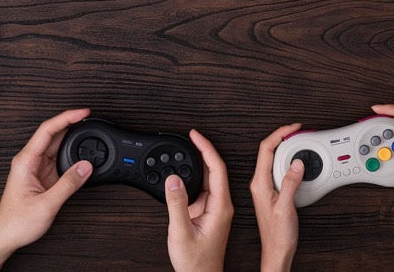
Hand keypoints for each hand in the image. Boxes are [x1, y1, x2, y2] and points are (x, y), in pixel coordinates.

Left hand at [0, 109, 93, 271]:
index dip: (66, 117)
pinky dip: (71, 150)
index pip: (47, 129)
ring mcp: (36, 167)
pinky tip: (80, 149)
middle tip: (89, 117)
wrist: (5, 237)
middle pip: (53, 133)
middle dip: (71, 122)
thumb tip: (86, 166)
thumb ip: (68, 184)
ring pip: (56, 144)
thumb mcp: (46, 204)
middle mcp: (30, 161)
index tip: (82, 112)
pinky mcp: (43, 175)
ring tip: (87, 129)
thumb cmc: (16, 222)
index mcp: (25, 161)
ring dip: (71, 136)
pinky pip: (59, 156)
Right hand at [165, 130, 233, 271]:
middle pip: (214, 169)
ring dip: (198, 162)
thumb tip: (173, 179)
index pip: (216, 168)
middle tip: (191, 136)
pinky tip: (184, 169)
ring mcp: (214, 208)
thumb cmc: (196, 262)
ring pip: (207, 177)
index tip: (196, 135)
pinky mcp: (207, 212)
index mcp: (220, 206)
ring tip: (188, 147)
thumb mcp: (181, 232)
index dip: (206, 148)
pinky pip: (201, 187)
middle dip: (202, 150)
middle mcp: (220, 204)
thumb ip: (176, 204)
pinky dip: (193, 175)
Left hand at [250, 123, 304, 271]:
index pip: (266, 148)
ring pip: (274, 159)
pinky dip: (288, 161)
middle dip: (283, 136)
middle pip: (269, 150)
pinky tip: (297, 162)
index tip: (292, 127)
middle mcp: (259, 183)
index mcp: (259, 183)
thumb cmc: (277, 235)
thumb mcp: (286, 207)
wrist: (276, 252)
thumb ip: (290, 183)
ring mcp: (265, 187)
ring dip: (286, 148)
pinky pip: (278, 169)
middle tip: (298, 130)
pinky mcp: (272, 192)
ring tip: (299, 141)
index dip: (279, 133)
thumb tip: (297, 163)